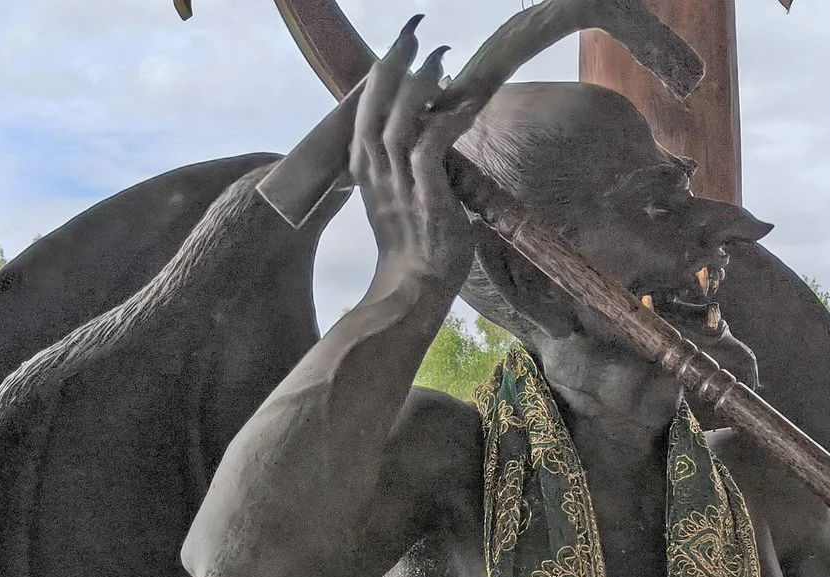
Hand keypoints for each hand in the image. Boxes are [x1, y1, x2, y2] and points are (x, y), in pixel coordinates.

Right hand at [354, 21, 481, 292]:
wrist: (414, 289)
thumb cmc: (415, 246)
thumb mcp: (402, 196)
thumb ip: (408, 165)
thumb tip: (430, 133)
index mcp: (366, 169)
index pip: (365, 111)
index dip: (379, 76)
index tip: (397, 47)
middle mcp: (377, 172)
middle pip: (374, 107)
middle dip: (392, 66)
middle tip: (411, 34)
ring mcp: (398, 185)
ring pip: (399, 122)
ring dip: (420, 86)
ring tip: (438, 58)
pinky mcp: (425, 197)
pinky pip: (430, 147)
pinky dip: (446, 121)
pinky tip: (463, 105)